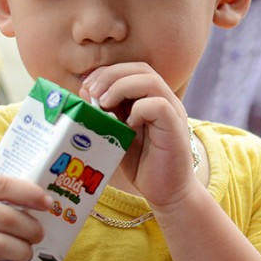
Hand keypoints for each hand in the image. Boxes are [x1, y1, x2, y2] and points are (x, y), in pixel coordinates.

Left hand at [81, 62, 196, 210]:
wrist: (168, 192)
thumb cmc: (143, 163)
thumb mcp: (118, 133)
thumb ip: (107, 113)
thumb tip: (85, 91)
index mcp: (151, 97)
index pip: (131, 69)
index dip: (107, 72)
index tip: (86, 87)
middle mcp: (165, 99)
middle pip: (140, 68)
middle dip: (110, 75)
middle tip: (91, 92)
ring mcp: (173, 112)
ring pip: (150, 81)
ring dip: (121, 87)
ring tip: (104, 104)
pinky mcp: (175, 128)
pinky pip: (159, 105)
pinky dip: (139, 109)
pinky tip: (127, 125)